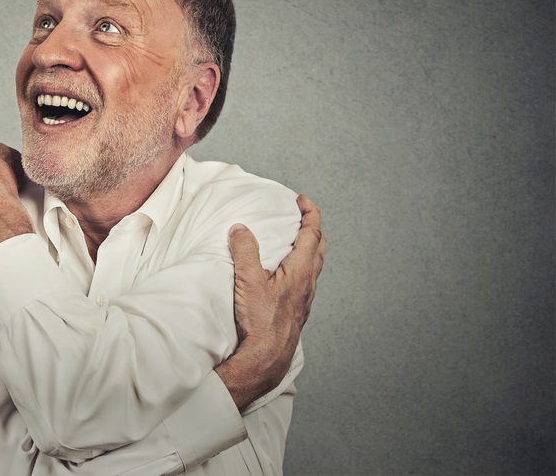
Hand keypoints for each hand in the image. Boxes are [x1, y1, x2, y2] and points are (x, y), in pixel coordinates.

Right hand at [215, 195, 325, 410]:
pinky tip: (286, 275)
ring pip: (314, 266)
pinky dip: (301, 267)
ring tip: (293, 242)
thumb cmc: (260, 322)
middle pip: (319, 248)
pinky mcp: (297, 311)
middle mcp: (308, 284)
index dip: (309, 213)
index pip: (312, 233)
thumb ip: (244, 251)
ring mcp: (305, 299)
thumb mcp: (248, 281)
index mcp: (300, 271)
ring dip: (308, 249)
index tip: (301, 200)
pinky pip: (306, 281)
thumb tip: (240, 229)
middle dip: (313, 228)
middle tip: (301, 217)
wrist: (266, 358)